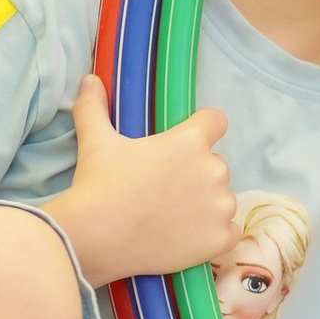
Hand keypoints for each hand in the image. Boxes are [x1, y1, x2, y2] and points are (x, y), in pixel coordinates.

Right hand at [48, 74, 236, 285]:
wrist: (94, 239)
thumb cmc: (98, 186)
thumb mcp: (95, 141)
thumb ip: (94, 106)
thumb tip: (90, 79)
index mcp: (191, 141)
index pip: (216, 121)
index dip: (202, 129)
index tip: (186, 143)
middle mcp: (214, 169)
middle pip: (215, 164)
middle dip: (195, 173)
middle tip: (163, 189)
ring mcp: (220, 206)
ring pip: (222, 199)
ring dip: (205, 205)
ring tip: (169, 216)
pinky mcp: (220, 238)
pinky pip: (229, 232)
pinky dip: (213, 235)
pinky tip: (186, 237)